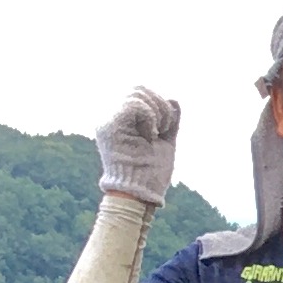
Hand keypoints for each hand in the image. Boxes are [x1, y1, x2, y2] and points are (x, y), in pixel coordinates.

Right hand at [95, 87, 180, 206]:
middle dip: (159, 104)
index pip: (140, 94)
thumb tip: (173, 99)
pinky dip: (149, 116)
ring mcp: (110, 122)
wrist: (141, 193)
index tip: (166, 128)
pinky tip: (150, 135)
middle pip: (138, 89)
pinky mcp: (110, 127)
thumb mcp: (165, 142)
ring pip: (136, 93)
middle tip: (164, 128)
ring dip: (156, 111)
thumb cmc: (151, 174)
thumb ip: (169, 122)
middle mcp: (114, 119)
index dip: (159, 104)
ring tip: (158, 132)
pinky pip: (134, 104)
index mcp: (124, 122)